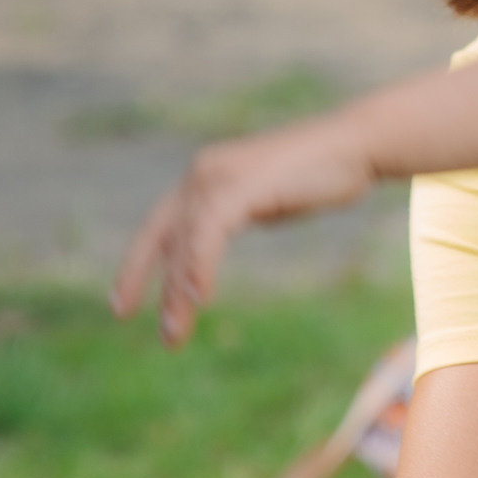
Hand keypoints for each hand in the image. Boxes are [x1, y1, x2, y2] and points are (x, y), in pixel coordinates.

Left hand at [112, 119, 377, 344]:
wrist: (357, 146)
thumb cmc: (321, 174)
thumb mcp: (266, 200)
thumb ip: (238, 215)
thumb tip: (218, 242)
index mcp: (208, 176)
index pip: (162, 225)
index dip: (138, 263)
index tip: (121, 302)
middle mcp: (205, 173)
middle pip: (163, 232)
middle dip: (140, 276)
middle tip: (123, 316)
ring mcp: (221, 176)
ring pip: (185, 239)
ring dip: (177, 289)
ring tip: (174, 331)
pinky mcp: (242, 185)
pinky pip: (209, 233)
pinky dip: (200, 266)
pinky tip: (198, 297)